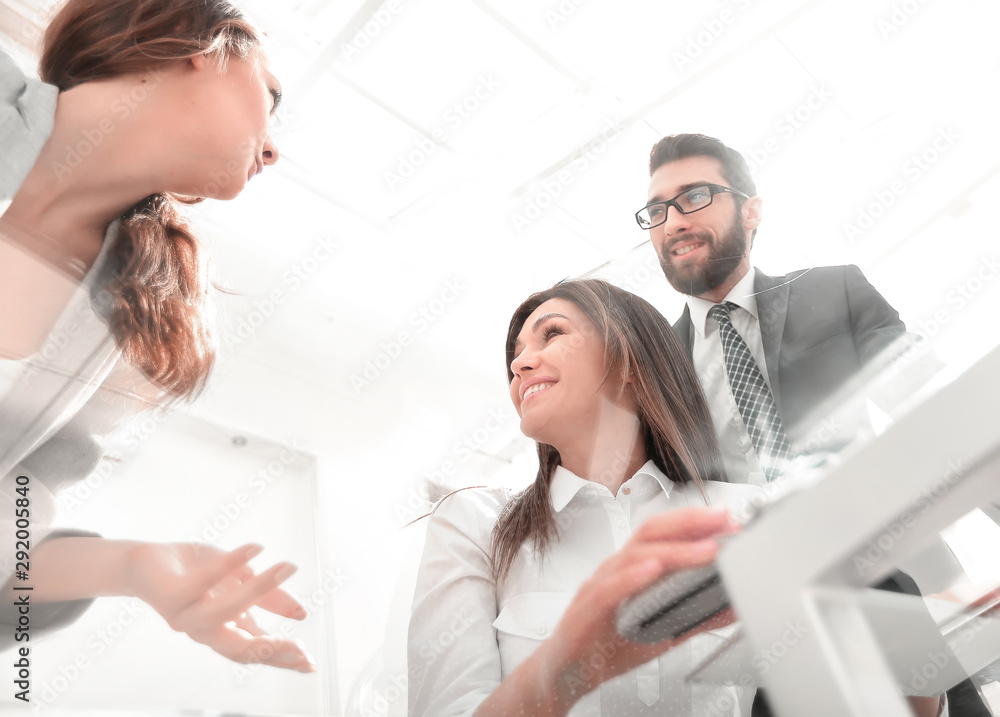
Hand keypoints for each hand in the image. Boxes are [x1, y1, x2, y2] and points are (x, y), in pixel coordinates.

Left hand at [124, 542, 314, 671]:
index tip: (311, 664)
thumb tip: (302, 614)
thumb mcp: (241, 582)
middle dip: (271, 651)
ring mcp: (186, 616)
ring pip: (223, 612)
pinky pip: (203, 580)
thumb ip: (268, 598)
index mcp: (225, 630)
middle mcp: (205, 630)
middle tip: (300, 648)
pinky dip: (231, 562)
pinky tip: (255, 548)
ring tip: (285, 568)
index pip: (257, 651)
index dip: (282, 660)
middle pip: (240, 650)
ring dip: (257, 591)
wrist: (145, 565)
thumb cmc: (195, 576)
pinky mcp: (171, 595)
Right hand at [540, 506, 733, 702]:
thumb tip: (731, 606)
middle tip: (723, 520)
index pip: (664, 533)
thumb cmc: (607, 644)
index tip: (728, 521)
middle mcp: (616, 569)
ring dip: (675, 551)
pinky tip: (653, 571)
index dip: (696, 523)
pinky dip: (632, 578)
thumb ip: (695, 616)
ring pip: (635, 557)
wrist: (568, 672)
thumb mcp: (661, 630)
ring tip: (706, 550)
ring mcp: (599, 586)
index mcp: (633, 568)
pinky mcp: (586, 611)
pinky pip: (609, 589)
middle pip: (651, 533)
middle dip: (690, 522)